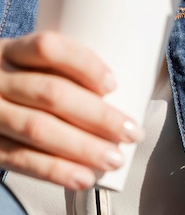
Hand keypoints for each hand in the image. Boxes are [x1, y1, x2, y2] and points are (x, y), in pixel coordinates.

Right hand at [0, 31, 141, 189]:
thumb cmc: (18, 80)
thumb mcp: (29, 64)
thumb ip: (66, 69)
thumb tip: (132, 81)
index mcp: (13, 50)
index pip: (48, 48)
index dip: (83, 65)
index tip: (114, 84)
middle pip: (51, 93)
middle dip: (97, 115)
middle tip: (130, 130)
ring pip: (38, 129)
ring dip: (82, 147)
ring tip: (114, 157)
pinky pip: (20, 160)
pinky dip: (55, 171)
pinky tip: (84, 176)